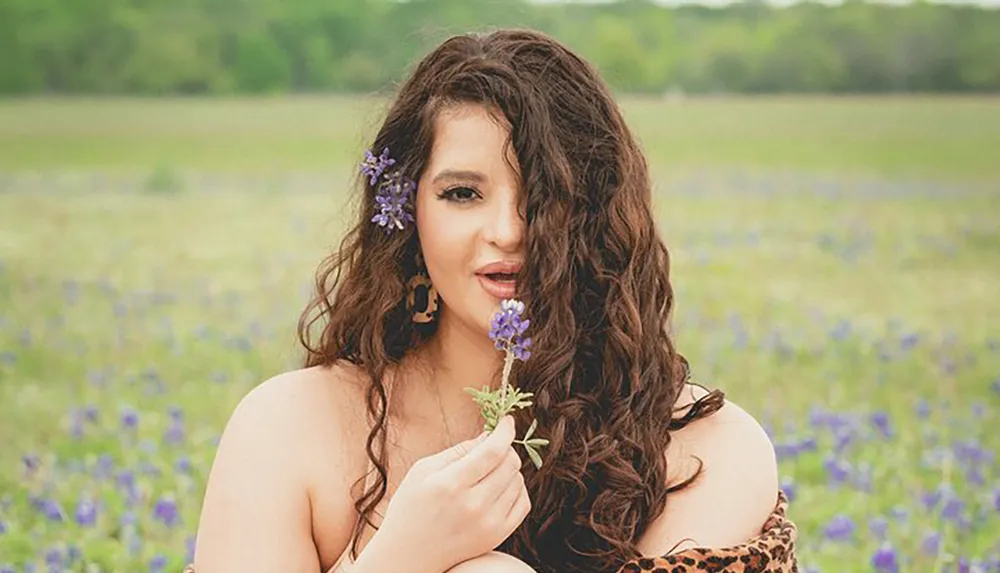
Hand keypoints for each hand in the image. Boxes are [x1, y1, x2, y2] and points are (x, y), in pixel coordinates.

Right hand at [372, 415, 529, 572]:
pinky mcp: (497, 536)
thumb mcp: (422, 470)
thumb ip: (457, 450)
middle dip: (506, 447)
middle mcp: (473, 505)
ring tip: (490, 470)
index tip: (507, 420)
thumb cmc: (411, 507)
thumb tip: (488, 435)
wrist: (409, 555)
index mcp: (451, 484)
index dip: (505, 431)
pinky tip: (500, 487)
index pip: (493, 451)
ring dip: (510, 468)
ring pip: (518, 480)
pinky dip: (516, 489)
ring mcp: (488, 523)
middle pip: (510, 463)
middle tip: (494, 446)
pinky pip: (523, 502)